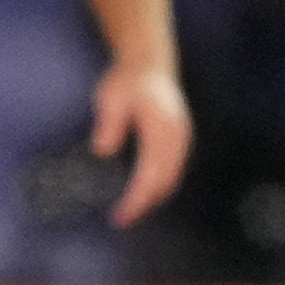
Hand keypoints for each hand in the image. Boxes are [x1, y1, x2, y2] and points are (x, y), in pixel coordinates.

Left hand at [91, 60, 191, 227]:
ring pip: (172, 179)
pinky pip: (172, 170)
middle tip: (120, 221)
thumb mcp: (111, 98)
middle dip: (144, 205)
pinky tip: (142, 195)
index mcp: (163, 129)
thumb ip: (109, 124)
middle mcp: (178, 137)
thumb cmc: (127, 81)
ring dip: (153, 199)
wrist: (149, 63)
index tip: (120, 215)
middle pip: (165, 182)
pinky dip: (159, 186)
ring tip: (129, 213)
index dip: (136, 199)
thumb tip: (102, 150)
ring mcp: (182, 138)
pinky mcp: (179, 139)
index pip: (151, 174)